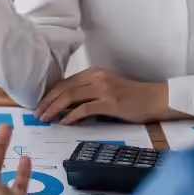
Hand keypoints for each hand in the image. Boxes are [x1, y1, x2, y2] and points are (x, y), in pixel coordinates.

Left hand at [35, 67, 183, 124]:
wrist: (156, 99)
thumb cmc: (133, 97)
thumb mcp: (108, 89)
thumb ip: (89, 94)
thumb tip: (68, 107)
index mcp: (94, 72)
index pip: (65, 82)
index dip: (50, 94)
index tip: (40, 104)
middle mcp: (97, 77)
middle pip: (64, 88)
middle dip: (47, 101)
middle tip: (37, 113)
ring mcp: (103, 89)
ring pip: (70, 96)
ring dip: (54, 108)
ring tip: (45, 118)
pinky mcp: (110, 102)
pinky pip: (84, 109)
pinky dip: (71, 116)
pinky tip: (64, 122)